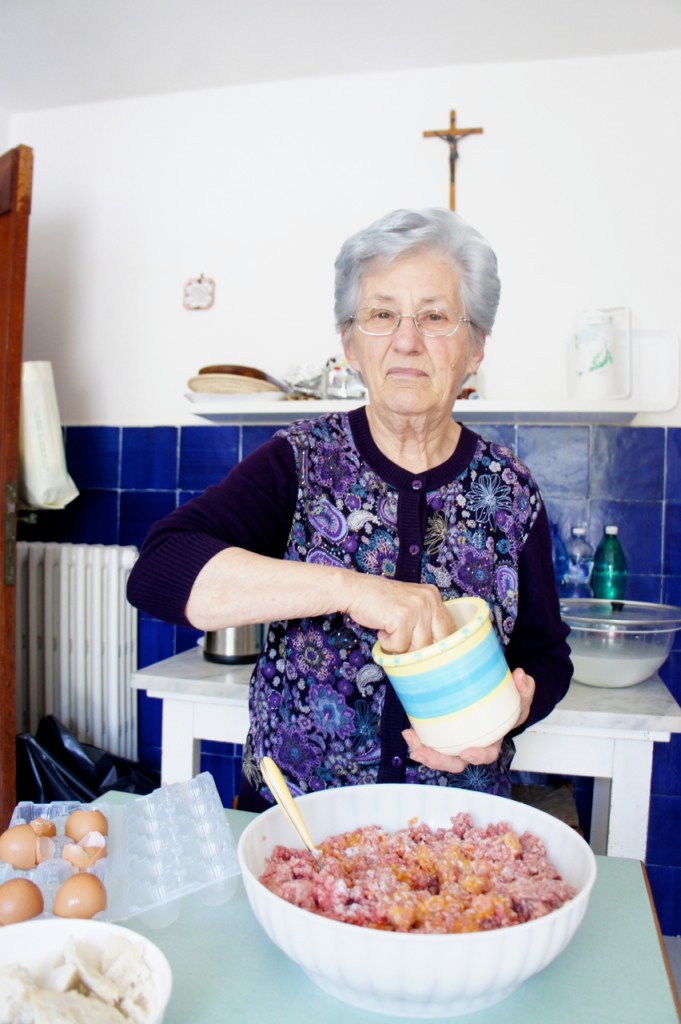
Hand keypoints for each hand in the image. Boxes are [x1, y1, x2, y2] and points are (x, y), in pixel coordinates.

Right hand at [341, 575, 452, 652]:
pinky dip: (388, 644)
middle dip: (421, 648)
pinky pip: (400, 646)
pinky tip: (382, 629)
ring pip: (419, 647)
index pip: (449, 629)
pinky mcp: (402, 618)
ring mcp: (416, 608)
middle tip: (405, 643)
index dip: (438, 645)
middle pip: (438, 641)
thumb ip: (425, 620)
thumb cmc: (380, 600)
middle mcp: (429, 600)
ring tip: (390, 631)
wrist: (355, 590)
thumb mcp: (410, 604)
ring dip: (401, 645)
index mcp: (433, 595)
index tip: (428, 651)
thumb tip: (438, 649)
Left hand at [402, 668, 534, 772]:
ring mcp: (455, 741)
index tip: (468, 753)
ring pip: (438, 753)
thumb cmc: (508, 706)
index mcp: (491, 743)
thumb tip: (520, 676)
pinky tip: (409, 731)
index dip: (477, 756)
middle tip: (423, 753)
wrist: (496, 702)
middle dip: (437, 761)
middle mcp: (471, 746)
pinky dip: (418, 738)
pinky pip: (430, 740)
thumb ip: (523, 690)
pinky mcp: (442, 732)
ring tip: (410, 738)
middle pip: (454, 762)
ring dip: (422, 750)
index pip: (486, 755)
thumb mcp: (520, 698)